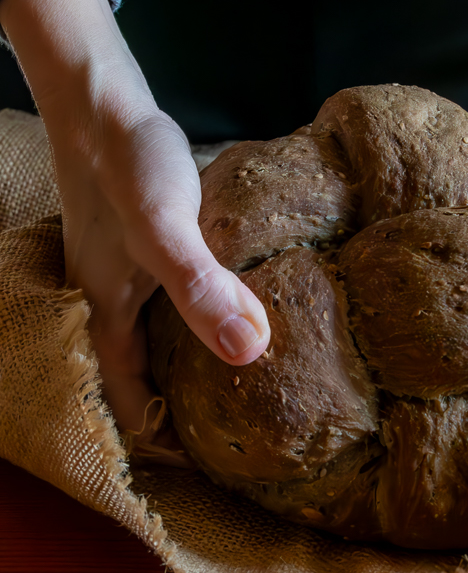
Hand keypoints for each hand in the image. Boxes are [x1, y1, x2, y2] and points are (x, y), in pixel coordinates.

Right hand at [0, 0, 269, 436]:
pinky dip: (205, 324)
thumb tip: (251, 352)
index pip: (131, 406)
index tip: (220, 468)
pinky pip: (176, 308)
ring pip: (161, 346)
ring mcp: (131, 280)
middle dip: (187, 417)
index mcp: (108, 318)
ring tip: (256, 390)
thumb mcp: (164, 227)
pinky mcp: (153, 254)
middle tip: (249, 439)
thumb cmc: (127, 164)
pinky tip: (245, 318)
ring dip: (196, 370)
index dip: (167, 445)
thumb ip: (202, 288)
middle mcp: (115, 308)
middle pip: (145, 383)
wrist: (106, 104)